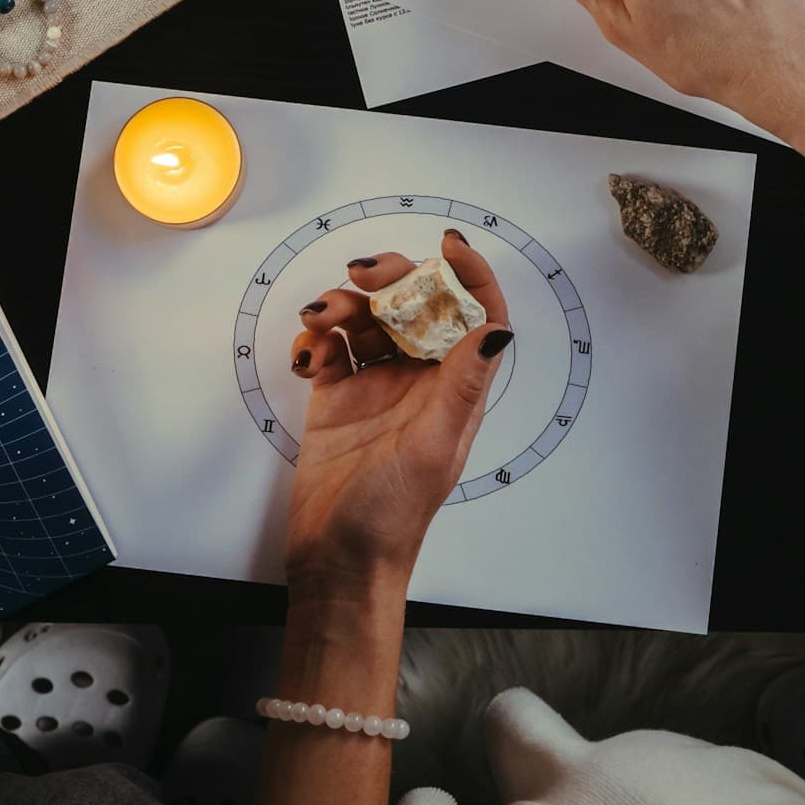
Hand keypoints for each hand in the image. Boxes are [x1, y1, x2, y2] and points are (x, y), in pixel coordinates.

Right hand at [283, 230, 511, 587]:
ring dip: (341, 306)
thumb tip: (496, 331)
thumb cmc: (393, 515)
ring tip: (319, 321)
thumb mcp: (433, 448)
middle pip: (412, 305)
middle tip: (361, 275)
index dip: (468, 276)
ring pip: (364, 319)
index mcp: (455, 389)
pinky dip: (315, 340)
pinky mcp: (335, 397)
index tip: (447, 246)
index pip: (474, 316)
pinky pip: (328, 347)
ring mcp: (375, 386)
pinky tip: (308, 358)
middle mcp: (418, 381)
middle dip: (389, 280)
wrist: (338, 558)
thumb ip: (462, 386)